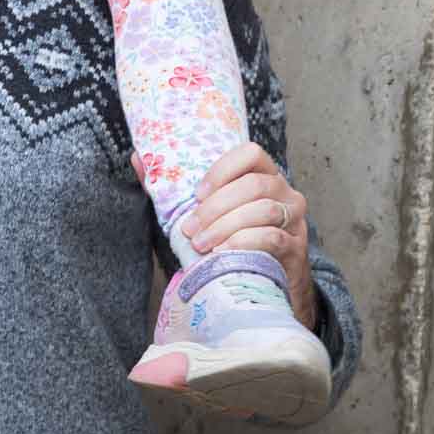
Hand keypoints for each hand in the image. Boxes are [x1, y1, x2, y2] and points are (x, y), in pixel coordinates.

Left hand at [175, 141, 316, 327]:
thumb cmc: (232, 240)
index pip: (251, 152)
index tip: (197, 194)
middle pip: (253, 185)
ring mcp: (294, 219)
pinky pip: (272, 237)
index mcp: (264, 174)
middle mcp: (284, 191)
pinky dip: (244, 243)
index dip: (222, 169)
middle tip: (190, 229)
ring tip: (202, 244)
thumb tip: (137, 158)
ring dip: (225, 227)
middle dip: (215, 207)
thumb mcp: (208, 212)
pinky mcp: (296, 247)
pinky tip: (224, 253)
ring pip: (263, 210)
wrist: (268, 281)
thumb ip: (174, 186)